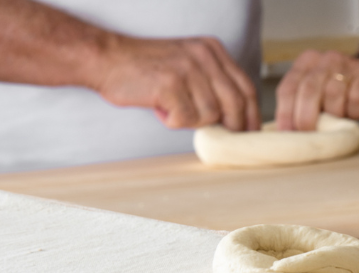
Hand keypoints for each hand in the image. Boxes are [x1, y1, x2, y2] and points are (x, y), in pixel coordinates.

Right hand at [93, 34, 258, 130]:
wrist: (106, 58)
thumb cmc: (145, 69)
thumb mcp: (187, 65)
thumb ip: (212, 84)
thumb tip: (236, 119)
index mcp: (212, 50)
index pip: (246, 87)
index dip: (252, 115)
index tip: (250, 133)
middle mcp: (203, 56)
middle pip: (235, 103)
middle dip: (232, 126)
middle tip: (221, 137)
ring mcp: (187, 68)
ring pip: (210, 114)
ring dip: (191, 120)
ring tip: (172, 107)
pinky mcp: (171, 84)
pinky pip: (186, 118)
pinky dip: (172, 121)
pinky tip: (160, 107)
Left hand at [275, 50, 358, 130]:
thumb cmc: (346, 92)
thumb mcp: (320, 95)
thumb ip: (301, 106)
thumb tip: (285, 133)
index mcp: (308, 62)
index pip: (289, 86)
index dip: (285, 112)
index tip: (286, 132)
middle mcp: (327, 60)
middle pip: (309, 89)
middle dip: (305, 117)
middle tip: (309, 134)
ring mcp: (350, 65)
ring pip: (333, 95)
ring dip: (335, 115)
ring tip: (341, 118)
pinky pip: (356, 98)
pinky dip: (355, 111)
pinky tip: (357, 111)